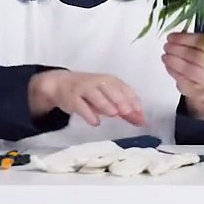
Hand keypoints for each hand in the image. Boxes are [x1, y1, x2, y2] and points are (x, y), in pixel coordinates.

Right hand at [28, 70, 143, 127]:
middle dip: (121, 101)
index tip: (140, 114)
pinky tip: (96, 122)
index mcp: (110, 81)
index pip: (125, 89)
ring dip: (105, 104)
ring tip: (114, 114)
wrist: (61, 84)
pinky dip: (88, 114)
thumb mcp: (108, 98)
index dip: (133, 101)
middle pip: (111, 90)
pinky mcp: (72, 97)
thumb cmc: (90, 92)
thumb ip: (124, 110)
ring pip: (96, 95)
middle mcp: (98, 82)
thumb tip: (142, 122)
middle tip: (129, 113)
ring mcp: (84, 88)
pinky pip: (80, 105)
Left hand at [163, 32, 203, 119]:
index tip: (170, 37)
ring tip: (165, 55)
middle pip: (194, 56)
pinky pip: (182, 80)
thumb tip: (174, 36)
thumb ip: (190, 41)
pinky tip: (167, 65)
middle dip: (176, 50)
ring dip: (173, 61)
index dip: (183, 39)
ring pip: (188, 69)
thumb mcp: (201, 49)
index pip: (200, 42)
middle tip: (166, 46)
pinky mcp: (194, 89)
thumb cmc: (203, 63)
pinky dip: (172, 71)